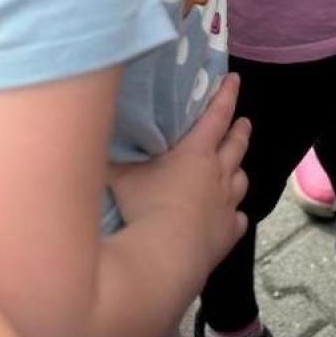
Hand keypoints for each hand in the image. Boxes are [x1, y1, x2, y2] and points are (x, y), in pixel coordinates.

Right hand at [110, 73, 250, 273]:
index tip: (235, 80)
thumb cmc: (144, 207)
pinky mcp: (228, 234)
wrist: (166, 256)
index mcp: (196, 152)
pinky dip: (234, 215)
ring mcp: (227, 205)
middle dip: (240, 130)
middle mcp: (219, 174)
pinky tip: (231, 217)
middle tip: (244, 122)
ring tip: (236, 169)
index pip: (217, 115)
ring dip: (238, 171)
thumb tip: (91, 138)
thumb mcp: (120, 176)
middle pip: (236, 145)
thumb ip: (112, 156)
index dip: (226, 95)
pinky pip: (238, 219)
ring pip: (241, 181)